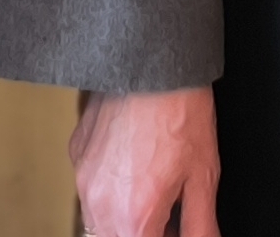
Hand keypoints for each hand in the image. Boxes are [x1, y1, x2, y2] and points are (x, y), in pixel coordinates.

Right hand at [69, 85, 221, 236]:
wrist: (152, 60)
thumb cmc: (180, 110)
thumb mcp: (203, 176)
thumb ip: (200, 227)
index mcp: (134, 215)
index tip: (178, 228)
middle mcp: (100, 202)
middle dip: (145, 231)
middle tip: (170, 215)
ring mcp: (83, 178)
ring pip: (100, 222)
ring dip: (125, 218)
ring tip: (154, 190)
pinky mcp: (76, 154)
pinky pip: (90, 189)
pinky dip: (111, 190)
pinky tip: (135, 166)